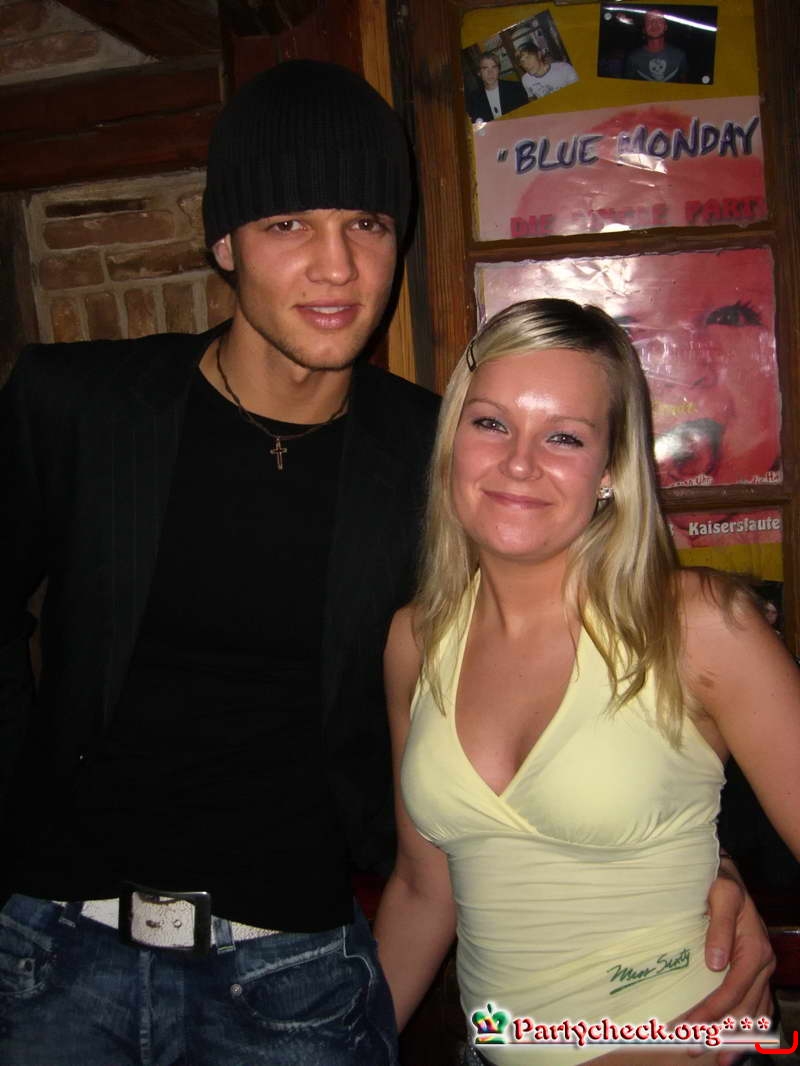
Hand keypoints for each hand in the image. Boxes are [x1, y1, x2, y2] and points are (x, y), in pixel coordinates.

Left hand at [686, 857, 774, 1064]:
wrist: (728, 871)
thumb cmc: (720, 880)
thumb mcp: (721, 894)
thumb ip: (718, 927)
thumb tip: (714, 963)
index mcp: (755, 949)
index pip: (731, 990)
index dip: (710, 1012)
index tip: (686, 1026)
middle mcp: (763, 963)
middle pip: (743, 1008)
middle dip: (719, 1031)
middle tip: (692, 1049)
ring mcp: (762, 969)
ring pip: (754, 1012)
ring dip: (736, 1038)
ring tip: (717, 1060)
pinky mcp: (756, 970)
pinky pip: (758, 1005)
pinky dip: (749, 1027)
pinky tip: (736, 1043)